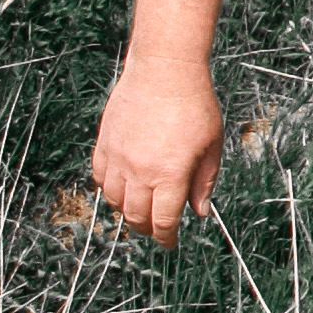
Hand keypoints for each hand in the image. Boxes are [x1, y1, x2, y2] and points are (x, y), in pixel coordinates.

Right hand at [91, 54, 222, 249]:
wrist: (164, 69)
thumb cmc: (193, 102)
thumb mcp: (211, 143)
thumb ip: (204, 180)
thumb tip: (199, 211)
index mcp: (169, 173)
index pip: (163, 220)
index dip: (166, 237)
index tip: (170, 242)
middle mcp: (139, 170)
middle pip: (136, 216)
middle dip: (147, 228)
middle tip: (156, 228)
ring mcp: (118, 157)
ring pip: (113, 200)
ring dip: (126, 211)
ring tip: (139, 209)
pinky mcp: (105, 143)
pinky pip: (100, 177)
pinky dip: (108, 189)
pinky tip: (121, 187)